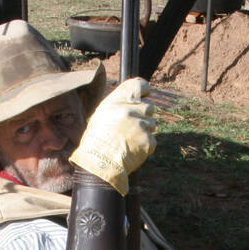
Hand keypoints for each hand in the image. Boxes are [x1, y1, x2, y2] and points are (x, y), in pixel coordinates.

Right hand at [69, 77, 156, 194]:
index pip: (137, 85)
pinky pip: (152, 140)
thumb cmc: (97, 141)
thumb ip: (119, 106)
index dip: (144, 89)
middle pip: (148, 107)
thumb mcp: (102, 116)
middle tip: (130, 129)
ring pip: (151, 124)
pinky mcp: (148, 140)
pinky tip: (132, 150)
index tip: (146, 93)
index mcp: (116, 101)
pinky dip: (145, 146)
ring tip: (128, 141)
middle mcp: (130, 110)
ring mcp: (140, 125)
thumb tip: (135, 100)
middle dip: (143, 117)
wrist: (99, 164)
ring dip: (144, 132)